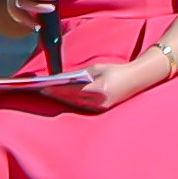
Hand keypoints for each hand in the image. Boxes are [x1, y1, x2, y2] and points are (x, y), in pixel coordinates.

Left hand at [44, 52, 164, 113]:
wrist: (136, 80)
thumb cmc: (116, 71)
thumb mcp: (97, 68)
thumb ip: (80, 74)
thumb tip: (62, 79)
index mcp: (99, 89)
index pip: (73, 90)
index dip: (57, 90)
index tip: (44, 87)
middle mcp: (100, 101)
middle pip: (71, 99)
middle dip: (56, 95)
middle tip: (41, 90)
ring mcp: (100, 108)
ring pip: (75, 104)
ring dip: (61, 100)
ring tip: (48, 94)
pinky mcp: (101, 110)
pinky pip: (81, 106)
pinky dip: (70, 102)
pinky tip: (61, 98)